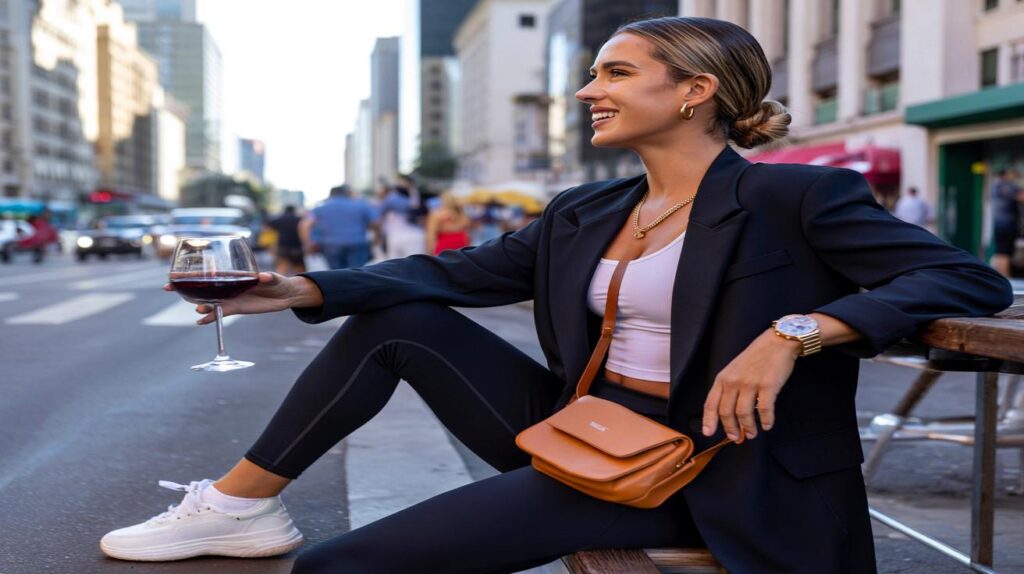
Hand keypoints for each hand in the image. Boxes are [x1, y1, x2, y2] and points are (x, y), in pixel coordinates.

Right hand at [163, 272, 322, 324]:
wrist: (285, 295)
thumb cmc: (279, 281)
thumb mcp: (275, 278)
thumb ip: (269, 277)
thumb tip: (263, 277)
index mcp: (233, 274)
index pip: (210, 272)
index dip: (193, 273)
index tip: (175, 273)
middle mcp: (228, 285)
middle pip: (203, 286)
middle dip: (185, 288)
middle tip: (169, 289)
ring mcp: (231, 297)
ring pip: (210, 301)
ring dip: (201, 305)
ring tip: (198, 310)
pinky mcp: (237, 308)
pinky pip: (220, 313)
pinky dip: (211, 318)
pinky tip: (201, 322)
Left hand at [702, 329, 800, 441]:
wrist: (777, 342)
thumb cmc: (755, 358)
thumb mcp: (734, 370)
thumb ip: (729, 388)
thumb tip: (729, 413)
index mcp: (723, 378)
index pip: (710, 403)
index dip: (708, 420)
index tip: (708, 433)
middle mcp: (734, 381)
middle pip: (726, 412)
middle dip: (730, 428)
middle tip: (736, 438)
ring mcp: (750, 383)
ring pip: (743, 413)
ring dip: (748, 427)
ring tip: (752, 434)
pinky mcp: (768, 385)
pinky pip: (764, 409)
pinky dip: (766, 420)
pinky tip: (767, 425)